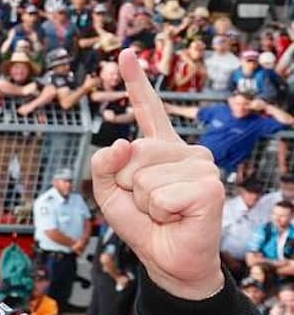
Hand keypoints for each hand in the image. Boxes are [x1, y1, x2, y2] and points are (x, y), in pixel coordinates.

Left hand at [90, 48, 223, 298]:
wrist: (169, 260)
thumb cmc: (145, 226)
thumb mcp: (110, 195)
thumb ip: (104, 167)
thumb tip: (120, 143)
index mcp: (160, 149)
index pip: (149, 109)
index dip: (136, 82)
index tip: (125, 54)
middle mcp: (185, 151)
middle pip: (132, 153)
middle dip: (128, 186)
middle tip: (150, 205)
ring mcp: (201, 165)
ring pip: (142, 176)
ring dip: (144, 202)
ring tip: (164, 212)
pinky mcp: (209, 186)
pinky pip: (160, 194)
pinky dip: (159, 212)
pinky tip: (177, 217)